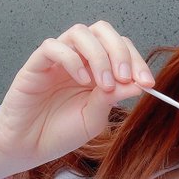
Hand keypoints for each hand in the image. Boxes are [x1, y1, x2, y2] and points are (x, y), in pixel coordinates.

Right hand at [0, 20, 154, 175]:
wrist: (30, 147)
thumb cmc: (61, 133)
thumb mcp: (95, 118)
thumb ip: (114, 98)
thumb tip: (139, 83)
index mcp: (98, 69)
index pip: (121, 49)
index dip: (137, 61)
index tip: (148, 82)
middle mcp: (79, 59)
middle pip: (103, 32)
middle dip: (120, 52)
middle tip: (126, 77)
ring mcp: (58, 59)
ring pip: (80, 33)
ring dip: (99, 56)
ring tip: (103, 84)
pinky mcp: (37, 64)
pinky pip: (53, 46)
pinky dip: (72, 59)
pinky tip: (82, 80)